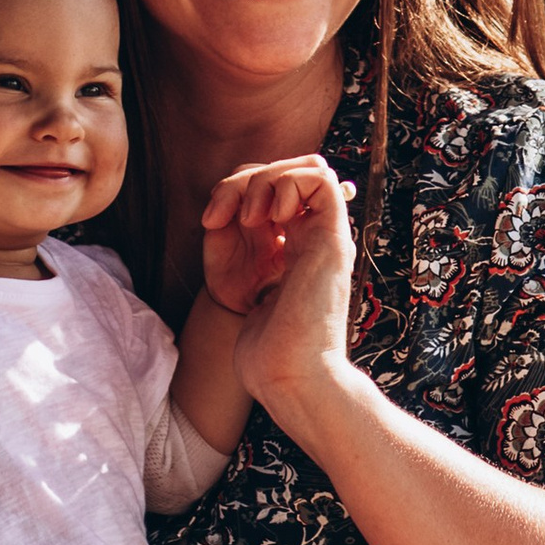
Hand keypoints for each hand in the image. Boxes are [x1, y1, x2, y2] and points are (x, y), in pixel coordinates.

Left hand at [199, 156, 356, 430]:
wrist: (289, 379)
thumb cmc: (266, 352)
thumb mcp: (242, 288)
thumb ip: (239, 253)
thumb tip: (223, 214)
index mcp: (295, 248)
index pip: (274, 188)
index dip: (239, 190)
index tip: (211, 223)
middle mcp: (313, 237)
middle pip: (288, 170)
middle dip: (249, 178)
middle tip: (226, 216)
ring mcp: (326, 236)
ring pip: (307, 165)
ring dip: (267, 179)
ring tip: (250, 218)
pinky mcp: (332, 238)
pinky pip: (320, 178)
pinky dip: (288, 183)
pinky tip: (271, 217)